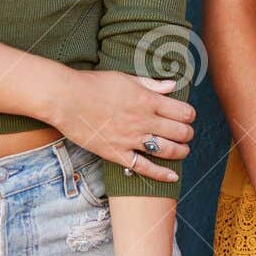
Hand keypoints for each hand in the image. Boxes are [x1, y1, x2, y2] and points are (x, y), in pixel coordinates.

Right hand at [45, 70, 194, 183]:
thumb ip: (151, 84)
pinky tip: (172, 177)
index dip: (190, 115)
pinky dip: (161, 174)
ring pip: (167, 150)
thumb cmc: (93, 84)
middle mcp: (143, 120)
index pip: (183, 112)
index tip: (188, 117)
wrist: (66, 98)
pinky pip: (144, 167)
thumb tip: (172, 85)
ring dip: (181, 152)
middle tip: (186, 134)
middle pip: (180, 132)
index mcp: (147, 100)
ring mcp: (131, 138)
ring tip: (183, 151)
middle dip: (188, 134)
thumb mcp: (126, 78)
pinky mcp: (117, 153)